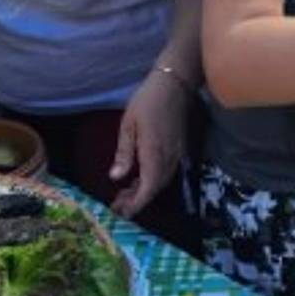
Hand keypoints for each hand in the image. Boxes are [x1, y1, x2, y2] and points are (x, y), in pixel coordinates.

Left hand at [109, 68, 190, 217]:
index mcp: (154, 153)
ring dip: (145, 190)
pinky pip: (166, 170)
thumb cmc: (147, 100)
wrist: (175, 82)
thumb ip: (124, 152)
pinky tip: (140, 176)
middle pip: (156, 188)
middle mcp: (169, 157)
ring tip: (125, 193)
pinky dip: (152, 179)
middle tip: (118, 205)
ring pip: (162, 180)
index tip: (121, 213)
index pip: (148, 188)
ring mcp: (176, 152)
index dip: (136, 203)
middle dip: (137, 200)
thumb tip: (116, 178)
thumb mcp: (129, 124)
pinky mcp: (178, 146)